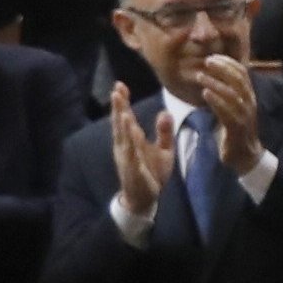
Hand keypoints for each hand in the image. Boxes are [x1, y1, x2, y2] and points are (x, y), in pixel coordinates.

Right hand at [106, 86, 170, 216]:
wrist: (146, 197)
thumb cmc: (152, 171)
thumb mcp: (165, 149)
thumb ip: (165, 131)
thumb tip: (165, 112)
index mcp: (132, 139)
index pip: (126, 116)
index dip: (122, 102)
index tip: (120, 85)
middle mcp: (125, 145)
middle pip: (120, 123)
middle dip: (118, 107)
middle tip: (116, 90)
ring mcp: (127, 157)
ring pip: (123, 138)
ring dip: (122, 124)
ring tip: (122, 109)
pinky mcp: (133, 169)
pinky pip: (131, 155)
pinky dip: (131, 144)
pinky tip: (131, 133)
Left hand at [199, 55, 261, 169]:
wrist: (245, 156)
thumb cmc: (236, 131)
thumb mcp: (234, 108)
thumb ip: (228, 94)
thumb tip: (216, 77)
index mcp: (249, 97)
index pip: (243, 74)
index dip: (229, 63)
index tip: (214, 56)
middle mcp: (249, 103)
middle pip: (238, 80)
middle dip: (223, 68)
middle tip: (207, 61)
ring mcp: (244, 116)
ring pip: (232, 94)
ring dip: (215, 83)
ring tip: (201, 76)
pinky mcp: (237, 128)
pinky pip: (227, 111)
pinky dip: (216, 101)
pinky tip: (205, 93)